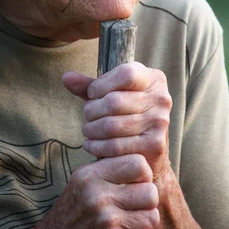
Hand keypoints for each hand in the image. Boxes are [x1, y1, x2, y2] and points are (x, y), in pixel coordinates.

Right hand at [28, 154, 158, 228]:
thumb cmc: (71, 214)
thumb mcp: (81, 182)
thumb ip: (108, 168)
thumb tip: (142, 158)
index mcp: (90, 175)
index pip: (138, 163)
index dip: (144, 175)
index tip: (136, 184)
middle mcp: (98, 196)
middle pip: (151, 192)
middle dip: (148, 201)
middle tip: (136, 207)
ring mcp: (106, 221)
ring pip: (153, 217)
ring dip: (145, 223)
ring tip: (131, 223)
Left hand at [62, 63, 172, 179]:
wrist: (149, 153)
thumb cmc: (127, 117)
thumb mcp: (111, 96)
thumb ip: (90, 86)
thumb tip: (66, 77)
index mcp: (154, 79)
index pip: (126, 74)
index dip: (102, 85)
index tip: (93, 94)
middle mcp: (162, 99)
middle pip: (114, 101)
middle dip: (91, 110)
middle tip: (87, 117)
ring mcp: (160, 122)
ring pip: (111, 125)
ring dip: (91, 129)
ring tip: (88, 130)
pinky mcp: (155, 145)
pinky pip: (115, 145)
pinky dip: (96, 146)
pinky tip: (91, 144)